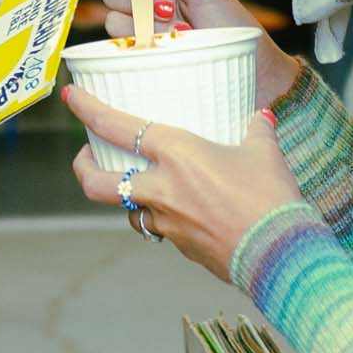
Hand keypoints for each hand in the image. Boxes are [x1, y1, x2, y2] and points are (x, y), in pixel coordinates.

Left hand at [59, 83, 308, 284]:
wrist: (281, 256)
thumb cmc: (272, 199)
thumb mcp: (264, 152)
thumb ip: (256, 129)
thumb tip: (259, 116)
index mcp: (177, 155)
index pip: (117, 127)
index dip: (88, 110)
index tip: (71, 96)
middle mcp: (162, 189)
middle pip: (97, 183)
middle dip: (83, 167)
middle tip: (86, 155)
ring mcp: (168, 223)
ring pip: (128, 212)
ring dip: (127, 199)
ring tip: (138, 185)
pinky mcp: (182, 248)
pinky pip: (162, 230)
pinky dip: (163, 219)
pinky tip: (183, 211)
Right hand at [105, 0, 302, 101]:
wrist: (251, 72)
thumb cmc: (235, 29)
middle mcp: (150, 4)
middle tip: (169, 8)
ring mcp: (145, 33)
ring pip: (113, 19)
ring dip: (145, 24)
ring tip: (179, 33)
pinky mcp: (142, 59)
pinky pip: (120, 47)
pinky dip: (144, 44)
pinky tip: (170, 48)